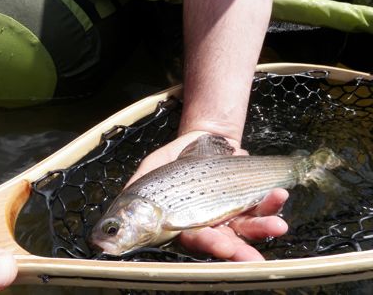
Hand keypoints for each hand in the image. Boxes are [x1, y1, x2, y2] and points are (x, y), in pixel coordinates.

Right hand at [127, 132, 288, 260]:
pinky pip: (262, 204)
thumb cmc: (172, 159)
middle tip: (253, 258)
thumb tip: (117, 219)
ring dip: (264, 227)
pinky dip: (272, 202)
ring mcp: (233, 211)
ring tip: (278, 225)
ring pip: (249, 227)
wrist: (200, 140)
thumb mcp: (150, 172)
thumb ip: (136, 193)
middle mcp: (212, 223)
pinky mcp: (248, 196)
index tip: (224, 249)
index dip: (210, 245)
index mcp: (187, 222)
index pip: (197, 239)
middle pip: (227, 242)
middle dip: (242, 250)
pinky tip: (279, 193)